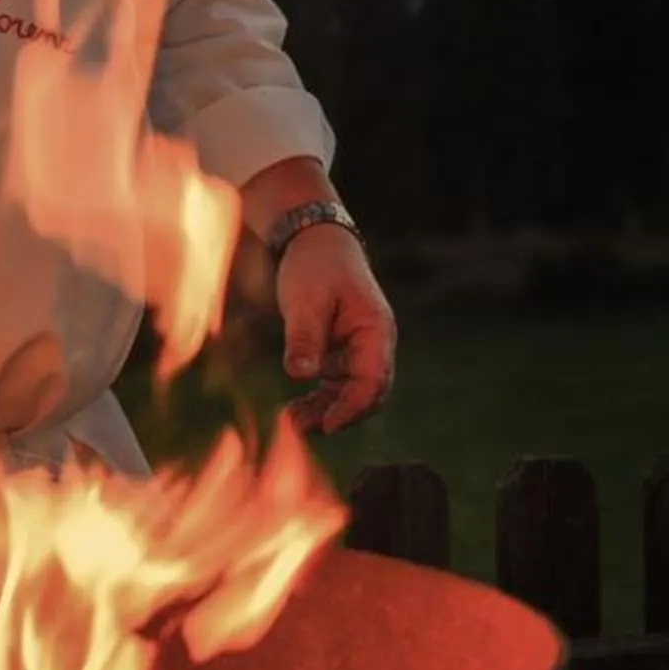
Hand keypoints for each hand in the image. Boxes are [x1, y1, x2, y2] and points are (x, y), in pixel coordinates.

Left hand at [276, 228, 394, 433]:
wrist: (313, 241)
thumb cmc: (315, 265)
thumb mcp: (306, 299)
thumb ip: (305, 337)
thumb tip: (301, 375)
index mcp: (376, 330)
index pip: (374, 380)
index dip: (354, 406)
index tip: (329, 425)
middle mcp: (373, 344)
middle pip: (366, 393)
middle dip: (339, 414)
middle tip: (303, 428)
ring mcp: (357, 350)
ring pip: (348, 393)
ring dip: (325, 410)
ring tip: (292, 422)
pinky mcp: (338, 352)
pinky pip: (333, 384)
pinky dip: (317, 398)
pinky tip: (293, 410)